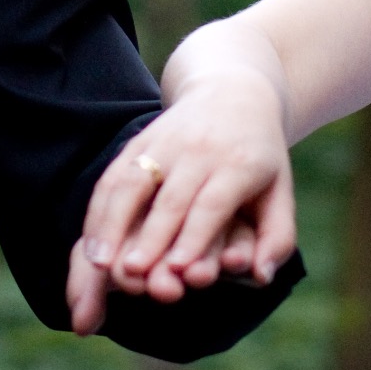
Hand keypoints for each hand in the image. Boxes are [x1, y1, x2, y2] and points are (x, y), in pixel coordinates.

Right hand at [66, 69, 296, 334]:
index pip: (212, 204)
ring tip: (99, 263)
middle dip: (150, 237)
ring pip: (133, 183)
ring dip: (112, 223)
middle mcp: (199, 149)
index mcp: (239, 164)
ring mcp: (165, 141)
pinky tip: (90, 244)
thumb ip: (278, 238)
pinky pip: (113, 175)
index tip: (178, 269)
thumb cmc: (260, 156)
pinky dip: (98, 211)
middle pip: (171, 198)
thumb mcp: (280, 191)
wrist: (234, 91)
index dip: (195, 236)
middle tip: (133, 274)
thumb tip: (263, 278)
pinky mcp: (139, 140)